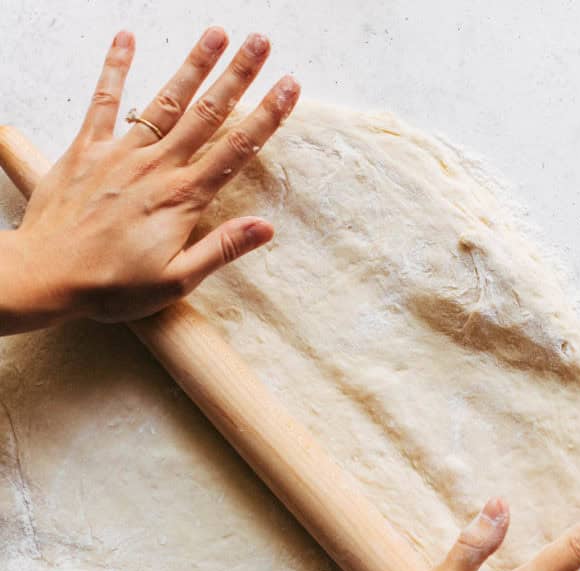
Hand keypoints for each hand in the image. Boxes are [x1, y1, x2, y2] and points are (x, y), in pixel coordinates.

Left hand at [12, 26, 298, 324]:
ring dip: (193, 66)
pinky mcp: (88, 149)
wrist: (49, 274)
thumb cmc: (113, 286)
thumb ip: (221, 249)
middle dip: (237, 76)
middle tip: (261, 42)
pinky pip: (104, 101)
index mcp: (182, 199)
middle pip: (206, 115)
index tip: (289, 86)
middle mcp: (156, 168)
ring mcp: (121, 154)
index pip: (236, 151)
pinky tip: (127, 38)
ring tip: (217, 34)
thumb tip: (266, 228)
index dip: (266, 117)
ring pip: (166, 101)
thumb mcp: (176, 281)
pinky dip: (115, 67)